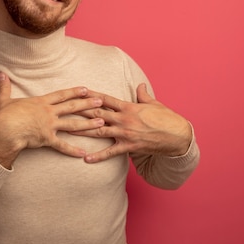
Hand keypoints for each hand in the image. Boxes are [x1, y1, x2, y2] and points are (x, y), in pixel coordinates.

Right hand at [0, 73, 105, 167]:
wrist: (4, 131)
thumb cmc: (4, 116)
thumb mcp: (4, 99)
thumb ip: (4, 87)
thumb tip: (0, 74)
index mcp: (41, 102)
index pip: (61, 95)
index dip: (74, 92)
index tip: (85, 89)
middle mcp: (48, 112)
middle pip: (72, 107)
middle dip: (87, 104)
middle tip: (101, 101)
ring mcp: (49, 126)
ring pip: (72, 124)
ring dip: (88, 124)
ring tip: (101, 123)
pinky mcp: (47, 139)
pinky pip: (62, 146)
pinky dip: (72, 150)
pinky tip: (83, 153)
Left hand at [72, 84, 192, 162]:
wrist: (177, 136)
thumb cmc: (166, 118)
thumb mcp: (154, 104)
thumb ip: (143, 95)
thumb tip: (140, 85)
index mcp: (129, 107)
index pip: (106, 99)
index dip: (91, 94)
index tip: (78, 91)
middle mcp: (124, 119)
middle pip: (98, 113)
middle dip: (81, 110)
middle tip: (65, 109)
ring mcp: (125, 133)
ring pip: (100, 131)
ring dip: (83, 131)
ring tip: (67, 131)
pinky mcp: (129, 146)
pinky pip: (110, 152)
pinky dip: (98, 156)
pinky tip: (86, 158)